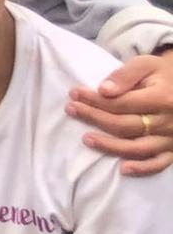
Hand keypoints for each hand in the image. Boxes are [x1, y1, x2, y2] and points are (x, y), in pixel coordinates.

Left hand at [69, 52, 172, 175]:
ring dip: (110, 146)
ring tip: (86, 139)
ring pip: (137, 147)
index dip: (95, 100)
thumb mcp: (146, 64)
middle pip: (125, 125)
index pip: (122, 103)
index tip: (74, 95)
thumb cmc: (161, 74)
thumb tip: (103, 90)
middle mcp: (168, 121)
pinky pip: (159, 163)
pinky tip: (123, 169)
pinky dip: (142, 168)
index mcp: (162, 98)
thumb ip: (125, 75)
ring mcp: (171, 137)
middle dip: (95, 118)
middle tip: (71, 110)